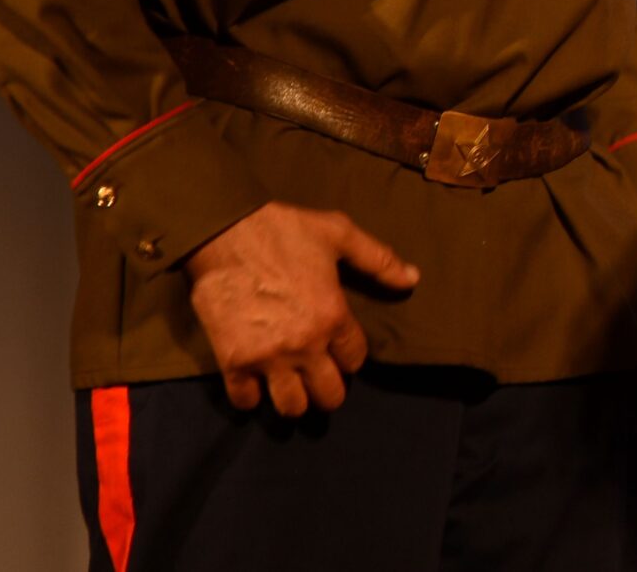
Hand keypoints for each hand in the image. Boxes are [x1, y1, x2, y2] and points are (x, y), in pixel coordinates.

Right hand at [184, 201, 419, 416]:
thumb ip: (378, 260)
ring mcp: (267, 357)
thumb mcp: (339, 234)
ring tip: (292, 385)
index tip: (341, 348)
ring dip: (294, 400)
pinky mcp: (232, 361)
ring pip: (291, 407)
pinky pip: (245, 400)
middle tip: (320, 376)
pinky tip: (256, 383)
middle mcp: (305, 345)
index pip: (355, 360)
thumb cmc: (284, 230)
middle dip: (329, 389)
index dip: (351, 355)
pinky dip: (251, 396)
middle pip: (329, 396)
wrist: (223, 232)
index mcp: (333, 316)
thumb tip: (413, 278)